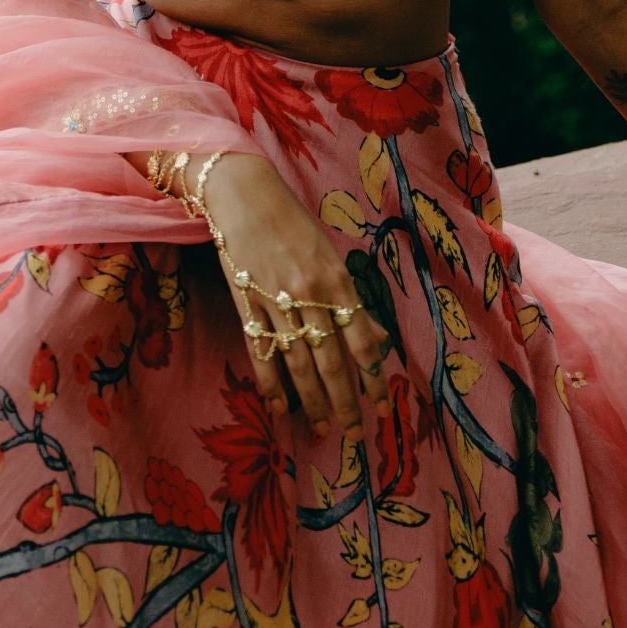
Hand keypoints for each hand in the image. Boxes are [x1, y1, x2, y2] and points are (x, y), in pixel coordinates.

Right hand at [198, 153, 393, 434]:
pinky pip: (261, 351)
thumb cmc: (293, 222)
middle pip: (331, 361)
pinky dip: (270, 382)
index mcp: (337, 281)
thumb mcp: (330, 256)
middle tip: (353, 434)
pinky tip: (279, 406)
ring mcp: (276, 300)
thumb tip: (380, 339)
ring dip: (311, 400)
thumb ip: (351, 300)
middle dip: (344, 401)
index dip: (373, 378)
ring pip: (299, 362)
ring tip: (321, 427)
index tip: (382, 407)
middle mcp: (310, 294)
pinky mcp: (248, 302)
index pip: (362, 341)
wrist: (244, 194)